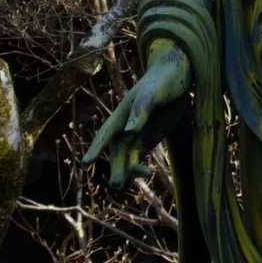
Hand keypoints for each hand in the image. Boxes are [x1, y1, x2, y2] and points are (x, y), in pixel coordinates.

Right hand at [83, 39, 191, 188]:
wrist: (176, 76)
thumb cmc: (164, 79)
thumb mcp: (154, 92)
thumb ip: (141, 110)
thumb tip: (130, 130)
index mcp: (122, 114)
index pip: (106, 134)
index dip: (96, 148)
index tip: (85, 163)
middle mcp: (125, 127)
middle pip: (116, 152)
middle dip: (115, 167)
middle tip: (117, 184)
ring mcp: (135, 135)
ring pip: (125, 158)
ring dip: (125, 172)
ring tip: (123, 187)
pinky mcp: (147, 140)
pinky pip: (137, 158)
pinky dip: (137, 169)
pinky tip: (141, 177)